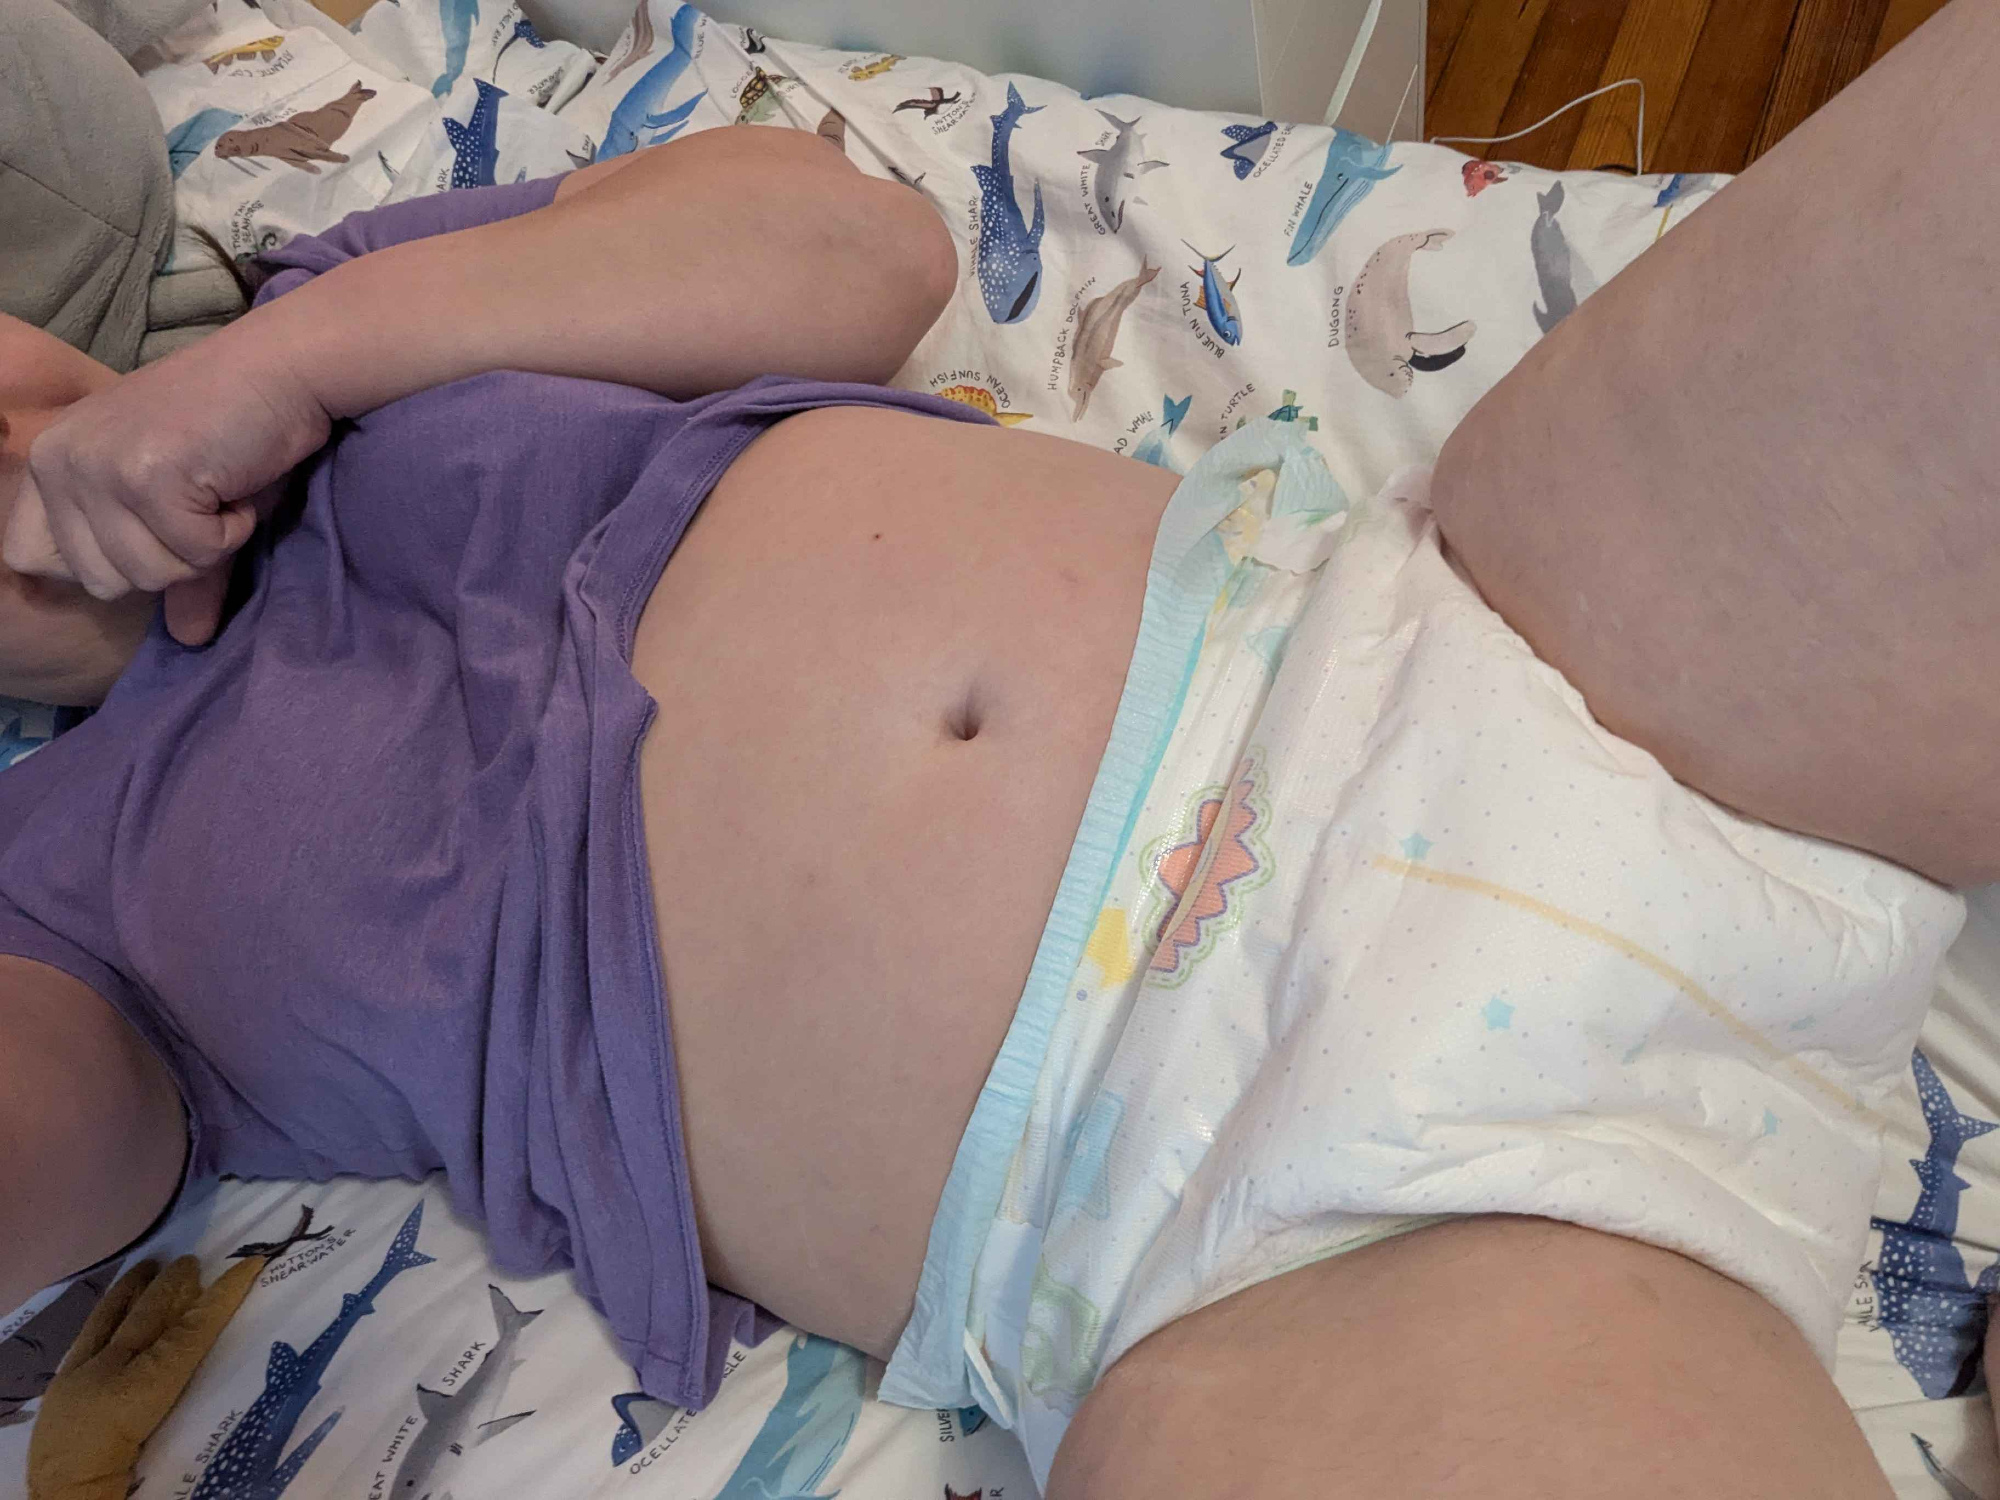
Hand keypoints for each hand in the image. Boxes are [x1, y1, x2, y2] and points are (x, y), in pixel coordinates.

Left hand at [4, 332, 330, 645]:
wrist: (281, 369)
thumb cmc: (234, 429)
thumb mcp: (187, 502)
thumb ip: (179, 568)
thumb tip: (189, 638)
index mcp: (49, 461)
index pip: (30, 558)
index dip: (103, 562)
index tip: (151, 530)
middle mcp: (59, 461)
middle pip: (102, 580)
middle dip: (168, 559)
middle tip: (199, 506)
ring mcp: (100, 468)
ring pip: (149, 573)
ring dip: (204, 547)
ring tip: (218, 491)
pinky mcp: (149, 477)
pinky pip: (196, 554)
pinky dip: (233, 531)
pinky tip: (236, 485)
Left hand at [27, 1257, 264, 1499]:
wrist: (66, 1497)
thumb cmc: (130, 1476)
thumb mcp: (169, 1431)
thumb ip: (188, 1389)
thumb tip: (212, 1352)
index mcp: (145, 1387)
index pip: (191, 1332)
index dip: (222, 1297)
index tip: (249, 1266)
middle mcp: (113, 1371)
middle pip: (150, 1317)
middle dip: (174, 1286)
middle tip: (194, 1261)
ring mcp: (83, 1373)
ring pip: (114, 1318)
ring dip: (136, 1289)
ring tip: (152, 1265)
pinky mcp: (62, 1382)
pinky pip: (88, 1335)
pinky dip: (105, 1312)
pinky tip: (112, 1305)